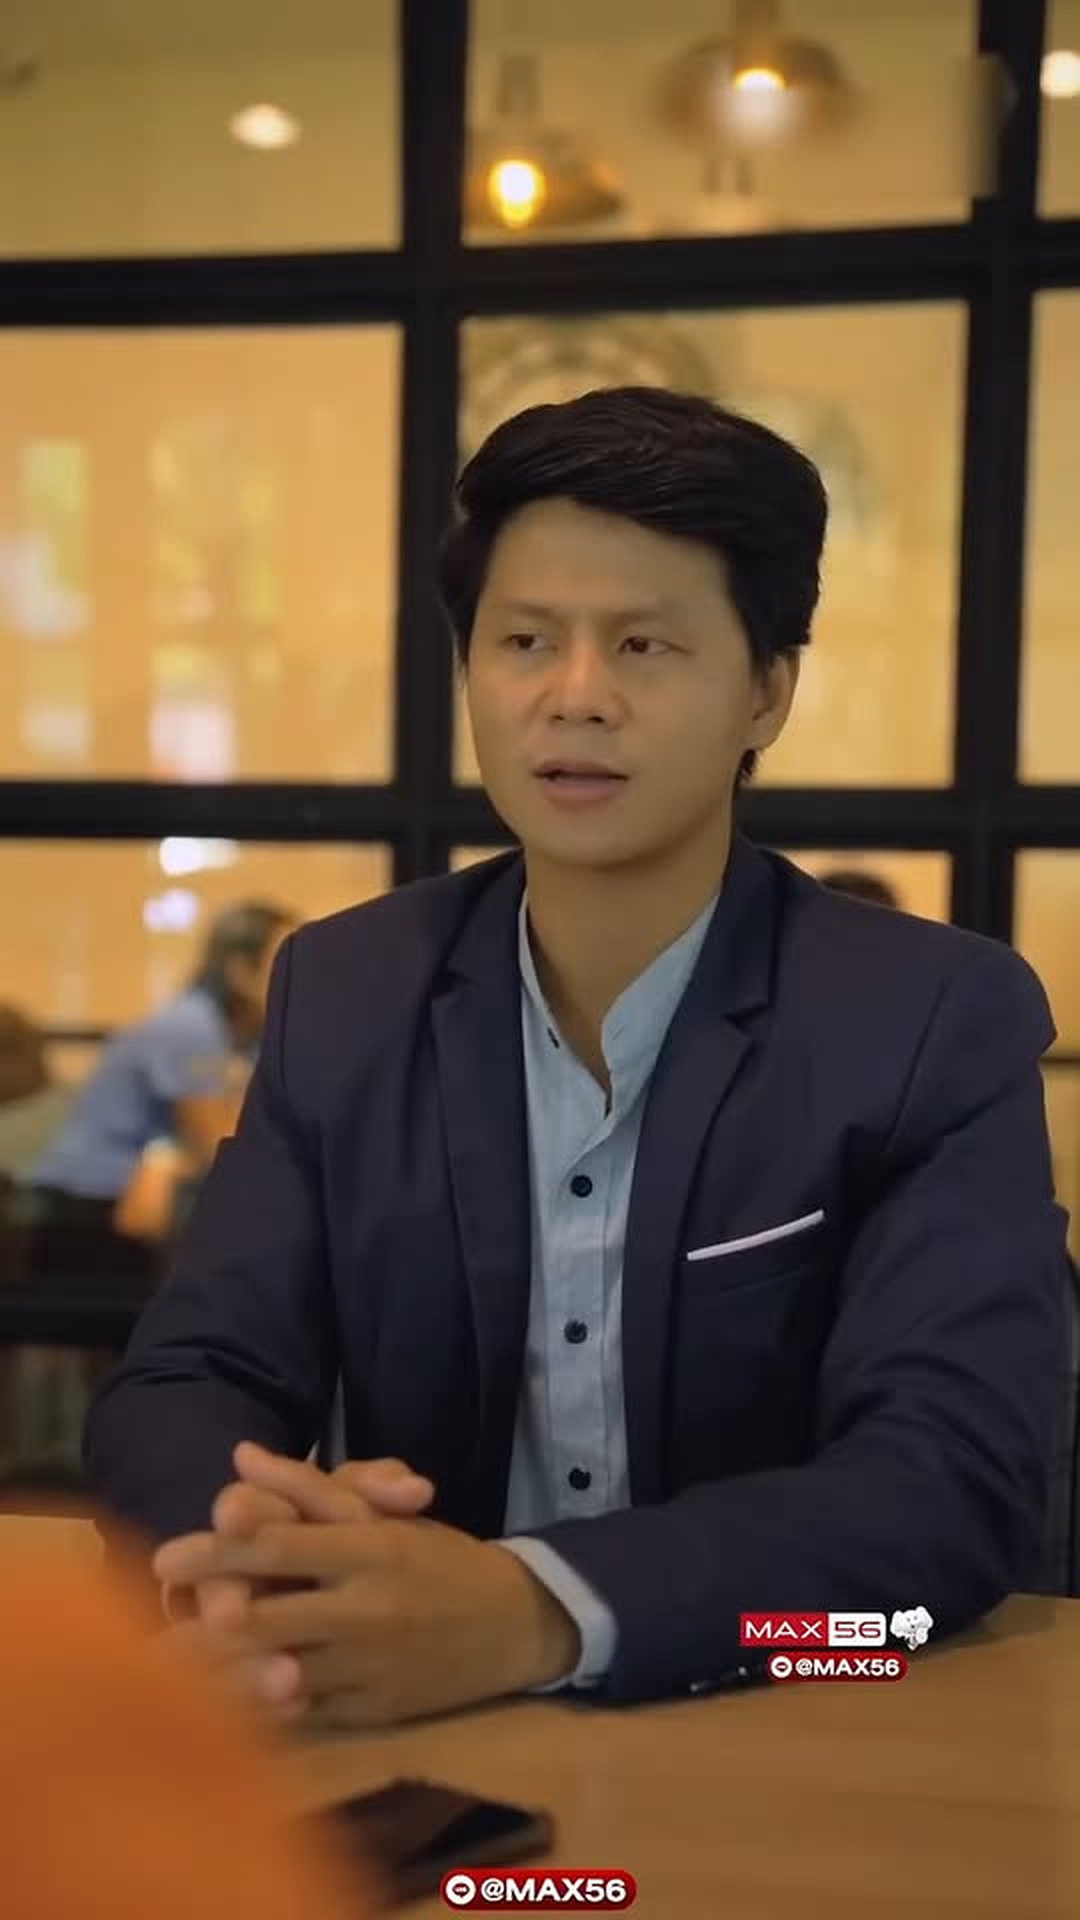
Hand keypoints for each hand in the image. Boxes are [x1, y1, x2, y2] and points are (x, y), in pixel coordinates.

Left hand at [161, 1444, 434, 1717]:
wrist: (516, 1625)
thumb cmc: (440, 1558)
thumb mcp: (386, 1513)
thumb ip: (311, 1486)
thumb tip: (241, 1453)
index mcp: (370, 1549)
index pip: (284, 1547)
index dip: (222, 1552)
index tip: (166, 1556)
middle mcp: (366, 1608)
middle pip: (271, 1615)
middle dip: (205, 1624)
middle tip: (147, 1630)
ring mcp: (370, 1665)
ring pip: (282, 1673)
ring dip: (222, 1676)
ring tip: (167, 1678)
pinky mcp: (375, 1711)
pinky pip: (310, 1712)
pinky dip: (265, 1709)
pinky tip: (221, 1710)